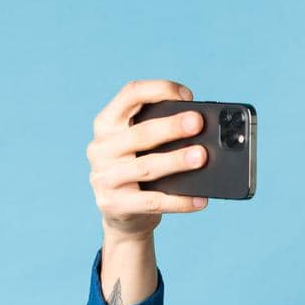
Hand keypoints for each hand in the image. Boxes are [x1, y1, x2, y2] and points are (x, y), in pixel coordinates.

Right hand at [85, 78, 210, 237]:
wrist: (123, 214)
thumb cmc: (141, 172)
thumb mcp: (144, 146)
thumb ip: (162, 133)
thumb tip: (203, 129)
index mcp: (107, 123)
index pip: (130, 94)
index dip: (159, 89)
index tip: (188, 96)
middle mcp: (100, 147)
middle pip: (140, 133)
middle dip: (171, 127)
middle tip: (198, 123)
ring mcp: (103, 177)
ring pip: (146, 167)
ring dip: (176, 161)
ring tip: (202, 157)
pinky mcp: (113, 204)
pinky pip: (152, 201)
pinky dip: (179, 201)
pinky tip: (200, 200)